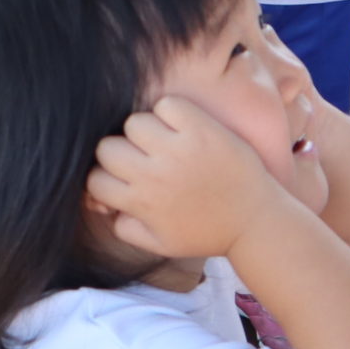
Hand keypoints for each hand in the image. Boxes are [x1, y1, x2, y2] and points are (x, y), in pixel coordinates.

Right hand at [87, 95, 300, 260]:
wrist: (255, 221)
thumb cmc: (206, 232)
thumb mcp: (159, 244)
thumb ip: (124, 227)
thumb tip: (101, 204)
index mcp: (142, 203)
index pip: (94, 179)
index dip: (104, 178)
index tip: (121, 179)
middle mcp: (155, 175)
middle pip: (106, 147)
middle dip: (119, 153)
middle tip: (140, 159)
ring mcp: (179, 149)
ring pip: (133, 123)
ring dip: (144, 131)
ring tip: (162, 142)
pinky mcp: (202, 130)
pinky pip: (167, 104)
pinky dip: (170, 112)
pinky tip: (182, 128)